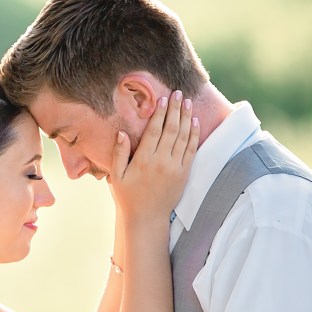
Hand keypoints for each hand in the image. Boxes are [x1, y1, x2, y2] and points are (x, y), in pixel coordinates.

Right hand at [108, 91, 198, 223]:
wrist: (147, 218)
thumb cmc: (129, 196)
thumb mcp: (117, 176)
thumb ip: (119, 153)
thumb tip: (121, 133)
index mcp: (144, 160)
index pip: (154, 131)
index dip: (159, 113)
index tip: (162, 99)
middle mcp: (161, 161)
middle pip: (171, 129)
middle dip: (174, 109)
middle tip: (177, 93)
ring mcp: (175, 167)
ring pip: (183, 137)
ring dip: (186, 117)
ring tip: (187, 102)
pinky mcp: (184, 173)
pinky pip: (191, 150)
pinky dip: (194, 135)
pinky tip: (194, 122)